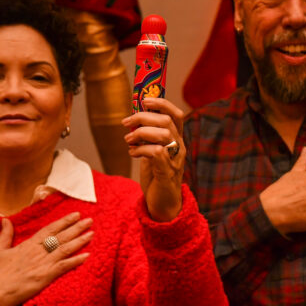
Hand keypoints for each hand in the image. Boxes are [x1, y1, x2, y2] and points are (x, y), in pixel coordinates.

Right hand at [0, 212, 92, 305]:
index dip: (64, 222)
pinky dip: (76, 261)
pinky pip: (63, 267)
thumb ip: (5, 234)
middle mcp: (37, 252)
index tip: (75, 215)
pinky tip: (87, 256)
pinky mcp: (45, 277)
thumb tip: (5, 219)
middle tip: (90, 220)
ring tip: (91, 233)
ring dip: (80, 241)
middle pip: (61, 237)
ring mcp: (42, 264)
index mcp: (28, 245)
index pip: (49, 229)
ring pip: (65, 249)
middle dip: (76, 228)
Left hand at [122, 97, 184, 221]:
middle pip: (166, 121)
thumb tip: (134, 120)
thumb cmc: (157, 177)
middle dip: (143, 117)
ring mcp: (175, 160)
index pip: (176, 115)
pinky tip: (133, 153)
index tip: (144, 100)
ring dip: (141, 133)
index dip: (162, 103)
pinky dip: (141, 149)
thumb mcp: (152, 152)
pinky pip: (156, 153)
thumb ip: (148, 137)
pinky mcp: (167, 173)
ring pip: (163, 134)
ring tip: (128, 140)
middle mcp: (179, 148)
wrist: (163, 204)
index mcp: (177, 140)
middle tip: (126, 123)